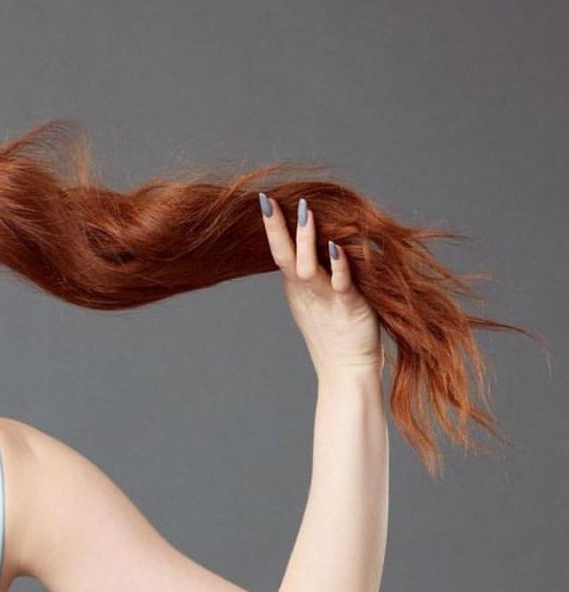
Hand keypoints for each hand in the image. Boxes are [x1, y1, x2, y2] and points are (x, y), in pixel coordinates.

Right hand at [259, 192, 384, 379]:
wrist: (346, 371)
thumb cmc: (336, 333)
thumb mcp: (319, 297)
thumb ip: (317, 270)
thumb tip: (322, 240)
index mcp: (298, 287)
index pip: (280, 252)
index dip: (271, 227)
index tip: (264, 200)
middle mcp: (306, 291)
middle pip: (286, 257)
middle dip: (278, 229)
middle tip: (270, 201)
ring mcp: (324, 299)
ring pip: (308, 267)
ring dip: (306, 240)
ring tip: (305, 213)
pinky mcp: (347, 308)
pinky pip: (341, 283)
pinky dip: (338, 265)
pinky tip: (336, 247)